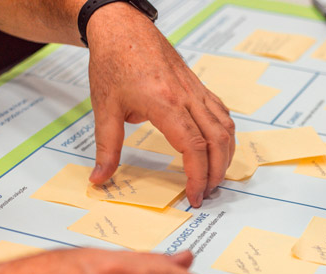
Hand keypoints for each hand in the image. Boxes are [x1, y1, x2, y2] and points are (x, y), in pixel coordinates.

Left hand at [86, 3, 234, 206]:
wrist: (122, 27)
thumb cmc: (113, 61)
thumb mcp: (104, 108)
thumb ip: (106, 147)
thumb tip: (100, 178)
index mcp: (165, 103)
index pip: (193, 147)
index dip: (198, 176)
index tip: (194, 195)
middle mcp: (187, 97)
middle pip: (216, 142)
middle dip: (216, 173)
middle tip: (206, 193)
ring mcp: (196, 91)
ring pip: (225, 129)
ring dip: (225, 156)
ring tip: (214, 176)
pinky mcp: (199, 87)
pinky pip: (222, 115)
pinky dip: (225, 136)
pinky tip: (218, 148)